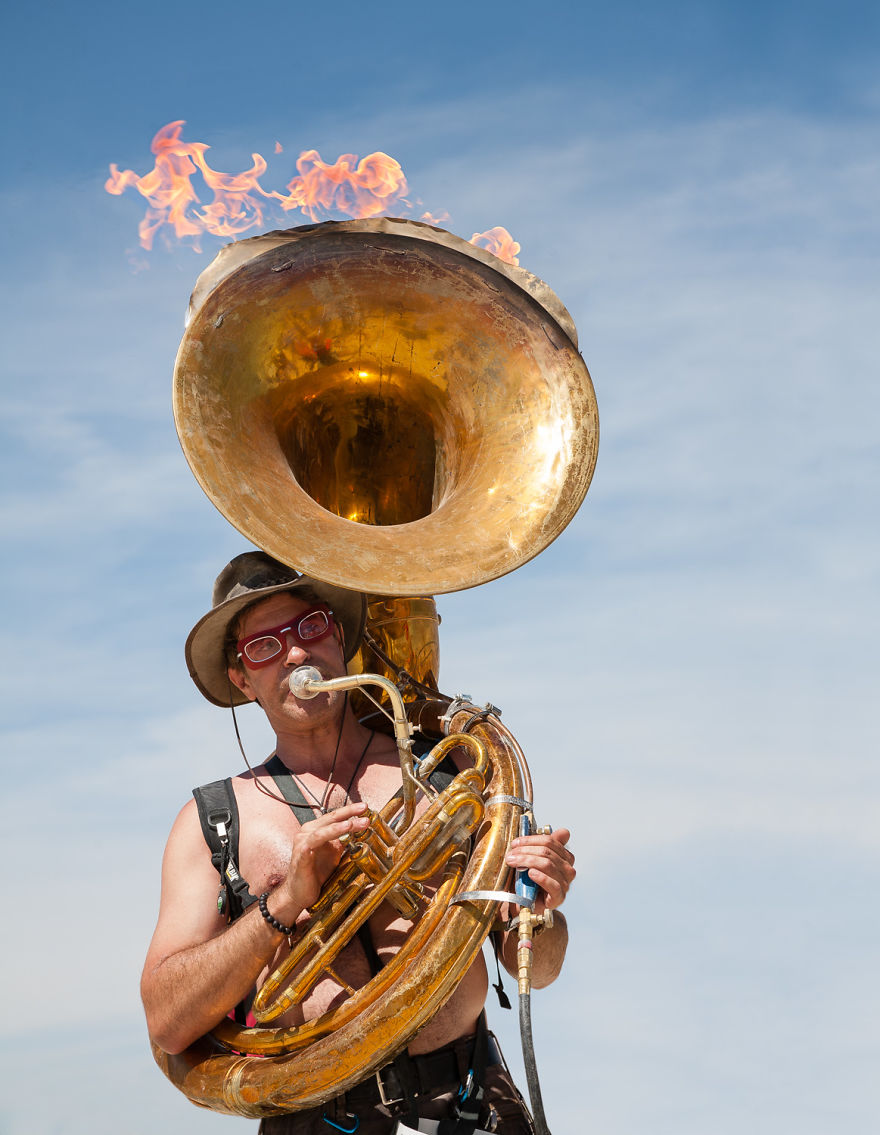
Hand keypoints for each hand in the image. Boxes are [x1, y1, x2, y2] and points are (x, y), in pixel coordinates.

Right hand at [274, 802, 369, 918]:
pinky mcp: (302, 853)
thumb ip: (342, 841)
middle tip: (364, 808)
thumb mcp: (333, 853)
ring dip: (340, 824)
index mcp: (316, 830)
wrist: (298, 893)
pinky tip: (339, 833)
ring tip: (353, 823)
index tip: (365, 807)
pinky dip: (328, 834)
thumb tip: (360, 831)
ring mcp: (303, 841)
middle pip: (331, 817)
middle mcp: (308, 832)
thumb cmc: (315, 873)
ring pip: (324, 828)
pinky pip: (315, 840)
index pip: (335, 816)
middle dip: (349, 812)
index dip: (350, 811)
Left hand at [505, 827, 574, 913]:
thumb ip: (545, 845)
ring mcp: (565, 884)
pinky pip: (553, 885)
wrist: (524, 903)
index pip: (551, 842)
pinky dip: (541, 877)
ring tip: (514, 862)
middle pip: (548, 853)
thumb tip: (564, 831)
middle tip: (510, 855)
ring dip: (528, 861)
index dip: (531, 840)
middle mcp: (568, 869)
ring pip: (548, 865)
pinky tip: (530, 874)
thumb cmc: (528, 879)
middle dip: (526, 851)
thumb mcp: (534, 858)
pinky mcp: (559, 898)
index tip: (515, 843)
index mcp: (565, 857)